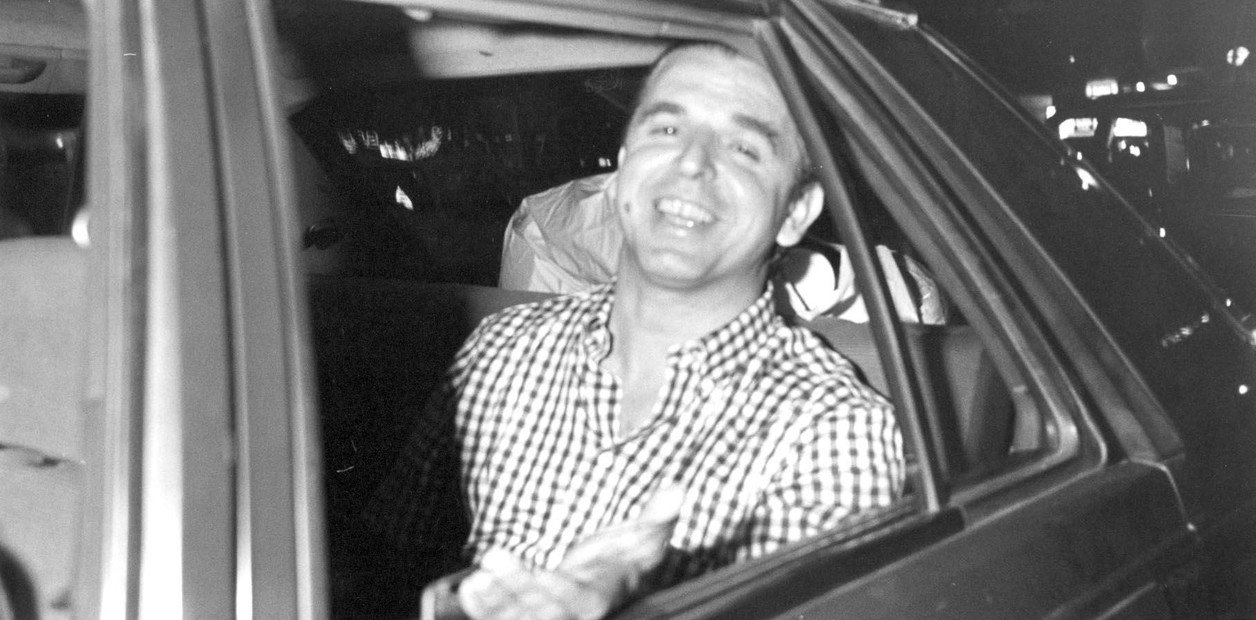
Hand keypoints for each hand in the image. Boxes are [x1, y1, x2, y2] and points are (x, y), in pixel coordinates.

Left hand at [457, 486, 683, 619]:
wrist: (601, 578)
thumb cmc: (620, 557)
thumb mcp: (642, 536)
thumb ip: (658, 517)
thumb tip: (678, 490)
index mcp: (595, 598)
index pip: (573, 601)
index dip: (548, 590)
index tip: (531, 570)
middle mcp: (568, 616)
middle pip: (539, 614)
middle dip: (513, 594)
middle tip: (489, 563)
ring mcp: (541, 617)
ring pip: (515, 619)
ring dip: (493, 605)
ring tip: (476, 580)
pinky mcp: (518, 615)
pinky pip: (497, 618)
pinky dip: (481, 608)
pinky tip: (467, 589)